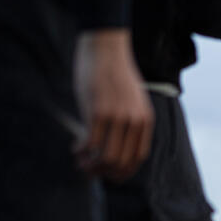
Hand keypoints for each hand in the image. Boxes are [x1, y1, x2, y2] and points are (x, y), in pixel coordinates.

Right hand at [73, 30, 153, 180]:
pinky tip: (75, 148)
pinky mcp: (99, 111)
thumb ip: (126, 122)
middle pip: (121, 162)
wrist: (106, 46)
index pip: (138, 158)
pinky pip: (91, 143)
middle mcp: (135, 121)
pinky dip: (82, 152)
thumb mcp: (129, 100)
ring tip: (80, 161)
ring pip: (107, 158)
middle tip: (88, 169)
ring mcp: (118, 117)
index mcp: (145, 120)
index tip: (109, 175)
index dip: (122, 171)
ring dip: (91, 166)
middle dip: (103, 172)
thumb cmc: (113, 74)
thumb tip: (110, 147)